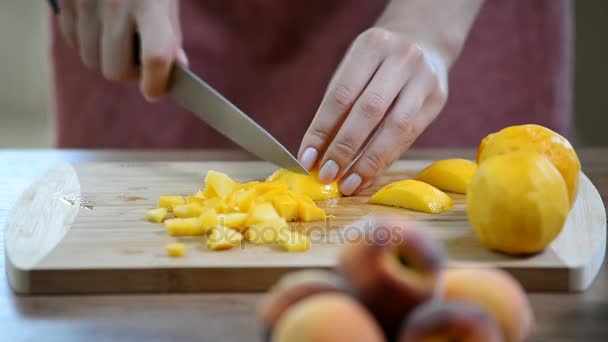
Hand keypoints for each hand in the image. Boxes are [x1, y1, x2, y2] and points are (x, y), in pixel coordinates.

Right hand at [57, 0, 185, 100]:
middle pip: (116, 70)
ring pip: (92, 61)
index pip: (155, 57)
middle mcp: (115, 3)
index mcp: (149, 2)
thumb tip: (177, 69)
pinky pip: (74, 43)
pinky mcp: (63, 1)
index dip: (156, 83)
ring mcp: (85, 2)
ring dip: (108, 58)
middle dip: (130, 73)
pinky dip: (88, 44)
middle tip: (140, 60)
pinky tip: (101, 27)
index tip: (155, 91)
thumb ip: (170, 35)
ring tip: (120, 38)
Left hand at [298, 27, 448, 195]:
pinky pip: (409, 137)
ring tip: (348, 184)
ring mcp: (424, 78)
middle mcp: (402, 59)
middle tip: (326, 175)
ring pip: (395, 128)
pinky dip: (385, 160)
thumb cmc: (375, 64)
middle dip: (344, 148)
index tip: (307, 159)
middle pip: (369, 110)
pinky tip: (368, 176)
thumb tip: (314, 154)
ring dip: (368, 162)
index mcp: (372, 46)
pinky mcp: (437, 99)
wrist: (423, 42)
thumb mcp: (352, 71)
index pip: (341, 95)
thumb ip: (335, 109)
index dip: (322, 130)